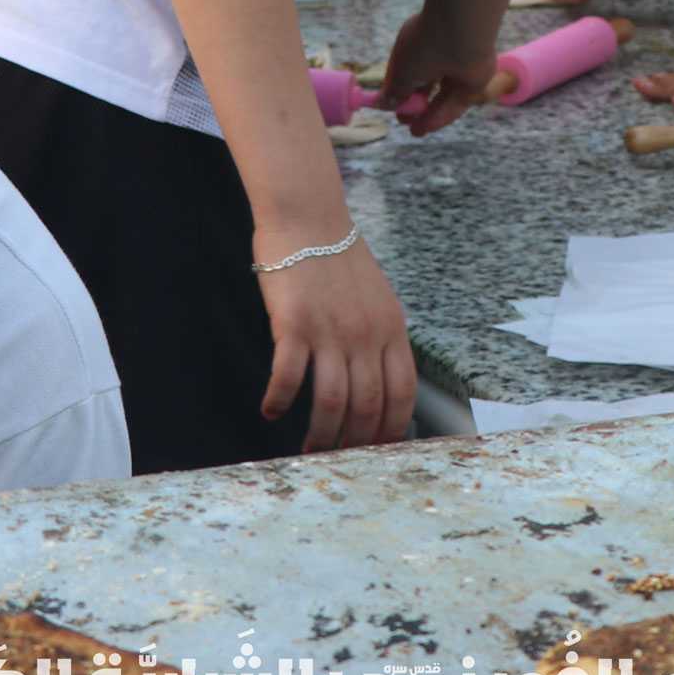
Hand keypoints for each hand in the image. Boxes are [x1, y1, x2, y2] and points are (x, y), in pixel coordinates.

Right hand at [257, 241, 413, 451]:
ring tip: (309, 449)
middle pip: (367, 406)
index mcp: (392, 329)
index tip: (378, 450)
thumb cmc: (338, 257)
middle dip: (355, 442)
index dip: (392, 430)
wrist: (307, 217)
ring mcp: (330, 330)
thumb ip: (381, 337)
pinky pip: (288, 377)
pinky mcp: (294, 324)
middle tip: (339, 458)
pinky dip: (280, 400)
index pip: (402, 394)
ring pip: (331, 402)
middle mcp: (366, 334)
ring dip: (320, 434)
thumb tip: (378, 381)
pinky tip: (271, 410)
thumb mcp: (378, 298)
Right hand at [377, 6, 497, 136]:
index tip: (392, 108)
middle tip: (406, 123)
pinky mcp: (474, 81)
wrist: (461, 34)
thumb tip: (383, 104)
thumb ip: (395, 90)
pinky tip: (428, 126)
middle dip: (416, 106)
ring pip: (443, 97)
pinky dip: (442, 114)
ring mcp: (457, 68)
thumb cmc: (424, 46)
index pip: (409, 72)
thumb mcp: (402, 71)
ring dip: (429, 115)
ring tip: (416, 132)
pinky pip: (456, 102)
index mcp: (419, 45)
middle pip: (427, 86)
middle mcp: (439, 56)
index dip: (401, 92)